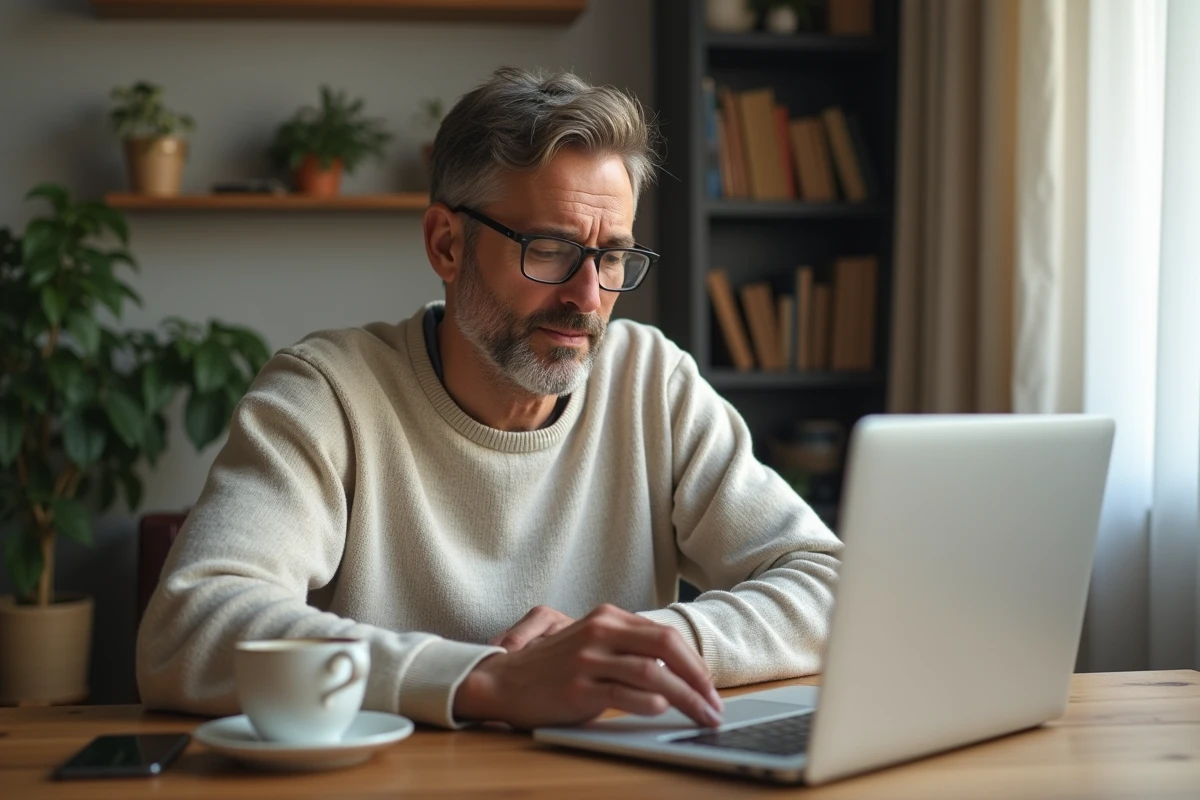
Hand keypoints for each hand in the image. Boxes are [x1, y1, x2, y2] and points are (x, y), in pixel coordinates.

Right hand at [456, 604, 722, 729]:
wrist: (502, 681)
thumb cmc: (549, 666)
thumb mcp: (588, 640)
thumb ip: (625, 644)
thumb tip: (670, 663)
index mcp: (606, 617)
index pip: (665, 635)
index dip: (694, 662)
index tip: (709, 686)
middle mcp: (600, 632)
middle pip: (666, 645)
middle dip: (698, 677)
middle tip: (715, 703)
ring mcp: (588, 659)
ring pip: (653, 672)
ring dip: (686, 696)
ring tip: (702, 715)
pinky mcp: (578, 688)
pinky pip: (624, 694)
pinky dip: (651, 702)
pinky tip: (664, 710)